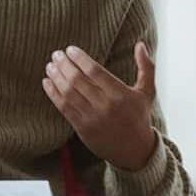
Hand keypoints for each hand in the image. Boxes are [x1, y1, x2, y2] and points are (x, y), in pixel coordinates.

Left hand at [42, 41, 158, 170]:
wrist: (134, 151)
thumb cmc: (139, 117)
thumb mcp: (147, 92)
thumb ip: (146, 67)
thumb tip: (140, 44)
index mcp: (120, 94)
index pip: (95, 71)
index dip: (80, 58)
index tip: (70, 49)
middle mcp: (105, 106)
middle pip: (78, 80)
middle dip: (64, 65)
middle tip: (57, 54)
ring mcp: (92, 118)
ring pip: (68, 93)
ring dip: (56, 77)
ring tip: (50, 66)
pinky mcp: (82, 128)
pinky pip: (64, 108)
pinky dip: (53, 94)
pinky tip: (47, 82)